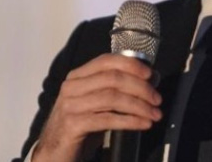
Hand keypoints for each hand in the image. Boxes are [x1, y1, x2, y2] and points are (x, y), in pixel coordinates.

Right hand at [32, 54, 162, 161]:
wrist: (54, 152)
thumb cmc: (80, 124)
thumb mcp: (98, 103)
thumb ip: (118, 89)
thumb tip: (152, 79)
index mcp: (78, 76)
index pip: (107, 60)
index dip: (131, 65)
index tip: (150, 75)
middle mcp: (72, 87)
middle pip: (113, 78)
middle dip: (140, 88)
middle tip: (157, 99)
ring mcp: (70, 105)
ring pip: (112, 98)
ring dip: (139, 106)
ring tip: (154, 114)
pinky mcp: (72, 124)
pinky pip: (107, 119)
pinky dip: (130, 121)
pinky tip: (143, 124)